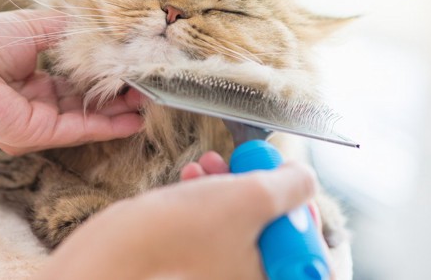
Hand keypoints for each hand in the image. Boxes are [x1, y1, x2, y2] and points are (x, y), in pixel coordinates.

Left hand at [0, 10, 143, 153]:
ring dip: (119, 111)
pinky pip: (79, 129)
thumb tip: (101, 25)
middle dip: (118, 93)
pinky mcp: (37, 132)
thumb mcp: (33, 26)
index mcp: (31, 74)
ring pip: (88, 116)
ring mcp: (38, 118)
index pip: (77, 77)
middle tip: (150, 85)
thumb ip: (68, 30)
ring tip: (151, 100)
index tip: (133, 63)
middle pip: (86, 99)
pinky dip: (107, 125)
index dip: (105, 71)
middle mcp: (37, 99)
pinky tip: (133, 119)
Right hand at [182, 151, 335, 278]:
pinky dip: (207, 196)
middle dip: (261, 189)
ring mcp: (218, 272)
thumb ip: (292, 185)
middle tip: (251, 165)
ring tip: (212, 162)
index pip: (312, 256)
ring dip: (230, 184)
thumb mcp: (252, 197)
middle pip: (276, 233)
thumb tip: (304, 177)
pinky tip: (193, 174)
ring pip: (241, 222)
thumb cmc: (181, 234)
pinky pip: (213, 225)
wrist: (118, 250)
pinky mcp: (193, 260)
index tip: (291, 189)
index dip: (305, 216)